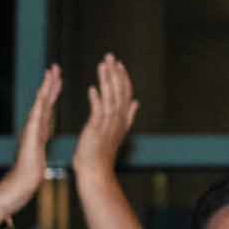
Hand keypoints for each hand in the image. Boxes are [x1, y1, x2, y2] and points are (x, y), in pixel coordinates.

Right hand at [0, 63, 64, 207]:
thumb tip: (42, 132)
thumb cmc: (31, 169)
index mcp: (39, 126)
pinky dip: (40, 104)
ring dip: (45, 87)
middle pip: (43, 98)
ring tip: (51, 74)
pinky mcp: (30, 133)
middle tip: (55, 67)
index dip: (53, 89)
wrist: (22, 180)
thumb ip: (40, 138)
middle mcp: (34, 124)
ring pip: (39, 102)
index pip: (48, 104)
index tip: (58, 76)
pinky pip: (37, 115)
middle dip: (49, 82)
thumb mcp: (39, 149)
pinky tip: (43, 94)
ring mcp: (31, 127)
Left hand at [73, 54, 137, 184]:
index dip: (123, 78)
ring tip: (103, 65)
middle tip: (110, 56)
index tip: (120, 64)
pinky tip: (92, 89)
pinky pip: (98, 112)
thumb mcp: (118, 132)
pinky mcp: (97, 129)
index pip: (125, 94)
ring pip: (110, 97)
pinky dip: (96, 99)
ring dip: (106, 80)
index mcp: (122, 119)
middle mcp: (117, 120)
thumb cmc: (102, 153)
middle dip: (115, 73)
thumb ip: (128, 115)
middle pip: (119, 92)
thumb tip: (136, 102)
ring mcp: (108, 124)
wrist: (96, 171)